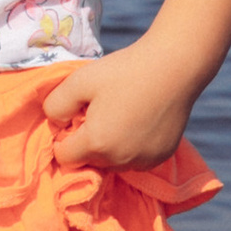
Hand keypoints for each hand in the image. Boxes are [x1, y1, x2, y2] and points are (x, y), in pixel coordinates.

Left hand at [42, 34, 201, 172]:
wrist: (174, 67)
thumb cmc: (124, 71)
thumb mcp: (80, 80)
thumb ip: (55, 105)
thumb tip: (55, 123)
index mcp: (96, 144)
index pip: (64, 157)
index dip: (64, 137)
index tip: (77, 115)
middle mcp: (120, 161)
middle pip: (90, 161)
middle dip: (87, 142)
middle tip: (100, 111)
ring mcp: (144, 161)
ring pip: (113, 163)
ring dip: (110, 146)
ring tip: (121, 113)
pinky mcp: (161, 156)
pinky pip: (136, 159)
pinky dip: (132, 146)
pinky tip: (139, 119)